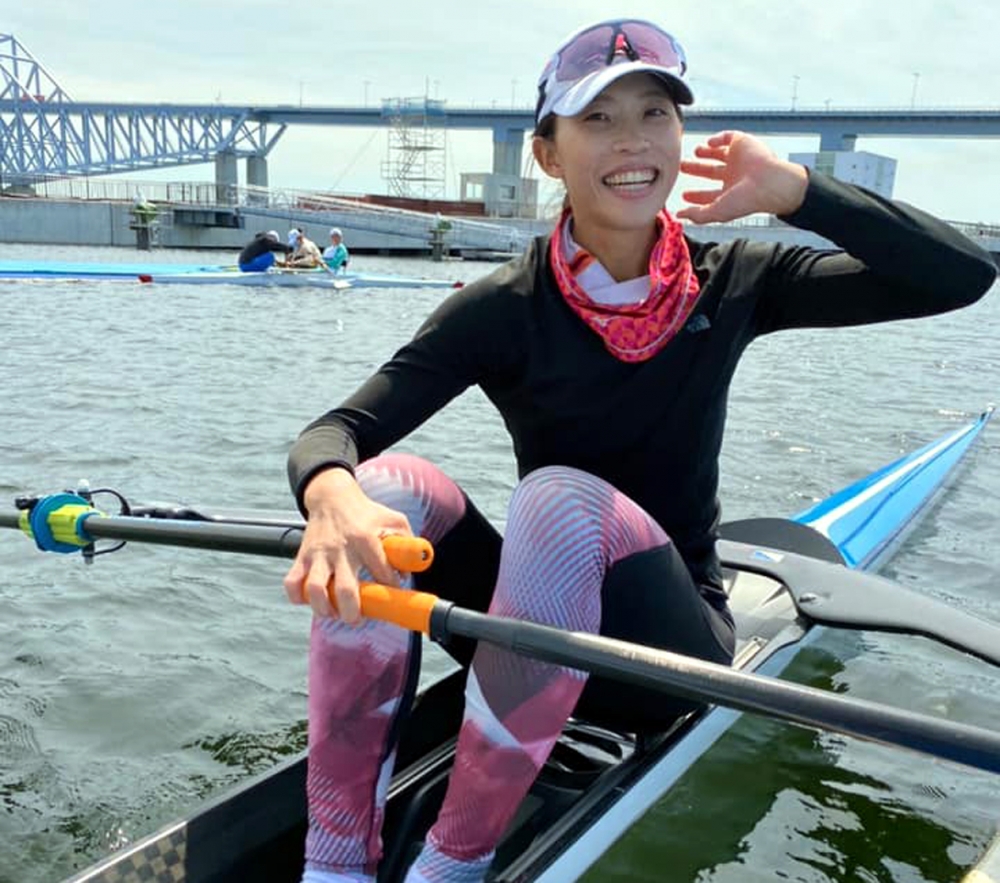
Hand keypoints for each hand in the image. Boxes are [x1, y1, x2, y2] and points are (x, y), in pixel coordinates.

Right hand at [282, 468, 412, 622]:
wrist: (332, 496)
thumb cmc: (366, 512)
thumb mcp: (393, 520)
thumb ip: (407, 543)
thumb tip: (411, 571)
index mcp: (366, 539)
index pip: (382, 573)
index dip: (390, 588)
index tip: (392, 592)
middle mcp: (341, 548)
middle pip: (344, 589)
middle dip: (352, 612)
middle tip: (357, 618)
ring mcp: (319, 553)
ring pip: (315, 589)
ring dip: (324, 608)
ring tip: (334, 612)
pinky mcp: (302, 556)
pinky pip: (292, 582)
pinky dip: (297, 597)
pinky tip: (309, 600)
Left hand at [677, 131, 807, 223]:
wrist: (769, 181)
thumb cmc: (747, 199)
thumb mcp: (717, 211)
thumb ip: (698, 215)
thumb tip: (680, 215)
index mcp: (730, 193)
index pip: (709, 195)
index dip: (696, 195)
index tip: (684, 195)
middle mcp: (734, 176)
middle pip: (711, 171)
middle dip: (696, 169)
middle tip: (682, 166)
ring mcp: (739, 159)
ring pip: (719, 153)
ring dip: (706, 152)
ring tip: (696, 151)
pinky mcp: (743, 143)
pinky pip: (728, 137)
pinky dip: (717, 138)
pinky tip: (709, 143)